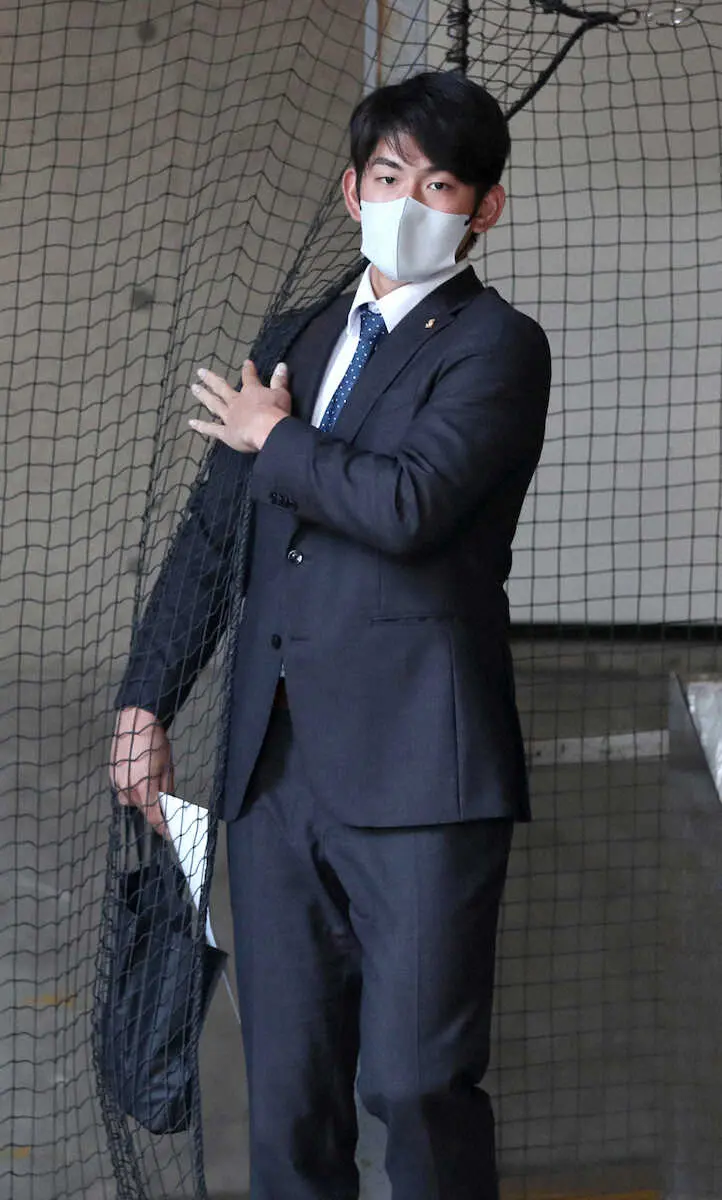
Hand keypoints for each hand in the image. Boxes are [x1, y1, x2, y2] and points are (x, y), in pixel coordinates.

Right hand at [110, 707, 173, 835]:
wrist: (136, 722)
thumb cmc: (154, 742)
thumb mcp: (167, 768)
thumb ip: (166, 790)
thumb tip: (168, 805)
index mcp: (143, 788)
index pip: (153, 817)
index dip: (162, 827)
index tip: (169, 833)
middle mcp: (126, 788)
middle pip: (142, 809)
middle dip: (154, 808)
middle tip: (165, 802)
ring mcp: (116, 782)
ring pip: (131, 800)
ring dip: (142, 797)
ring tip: (150, 779)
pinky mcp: (112, 775)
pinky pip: (123, 789)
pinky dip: (132, 787)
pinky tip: (140, 774)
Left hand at [189, 360, 290, 451]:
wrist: (267, 429)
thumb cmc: (276, 411)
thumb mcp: (282, 393)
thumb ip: (279, 380)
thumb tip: (281, 365)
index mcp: (252, 392)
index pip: (249, 377)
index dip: (248, 370)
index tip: (246, 362)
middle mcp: (237, 402)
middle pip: (222, 388)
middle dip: (211, 379)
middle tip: (199, 371)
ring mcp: (229, 417)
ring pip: (214, 404)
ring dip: (204, 395)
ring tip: (194, 388)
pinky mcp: (226, 433)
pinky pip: (212, 429)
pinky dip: (202, 426)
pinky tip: (191, 422)